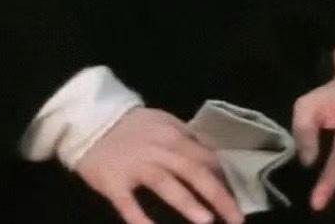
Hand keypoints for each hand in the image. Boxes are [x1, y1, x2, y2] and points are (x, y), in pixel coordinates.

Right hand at [76, 107, 242, 223]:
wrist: (91, 121)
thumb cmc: (133, 126)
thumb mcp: (164, 123)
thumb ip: (188, 139)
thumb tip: (215, 157)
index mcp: (174, 135)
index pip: (207, 158)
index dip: (226, 179)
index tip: (243, 200)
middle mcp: (159, 150)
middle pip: (193, 172)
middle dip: (218, 196)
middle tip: (237, 220)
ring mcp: (136, 167)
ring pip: (165, 184)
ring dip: (187, 202)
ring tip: (207, 221)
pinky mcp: (114, 183)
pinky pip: (129, 204)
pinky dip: (141, 220)